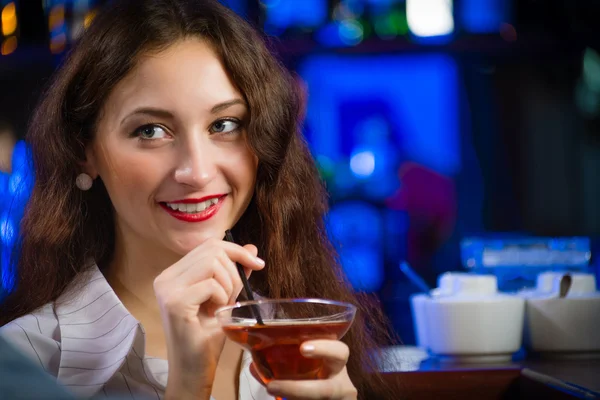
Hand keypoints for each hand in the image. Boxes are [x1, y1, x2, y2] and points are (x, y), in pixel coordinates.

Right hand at [153, 237, 264, 399]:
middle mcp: (165, 278)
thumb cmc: (206, 338)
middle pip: (212, 250)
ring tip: (222, 307)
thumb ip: (235, 273)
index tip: (257, 263)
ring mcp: (167, 289)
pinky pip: (211, 284)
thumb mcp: (225, 299)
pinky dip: (222, 298)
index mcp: (174, 274)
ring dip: (229, 285)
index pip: (209, 245)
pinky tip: (215, 314)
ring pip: (213, 262)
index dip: (236, 250)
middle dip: (234, 271)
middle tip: (232, 297)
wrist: (193, 371)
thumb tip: (251, 248)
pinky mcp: (175, 302)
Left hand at [250, 340, 357, 399]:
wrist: (325, 398)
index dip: (325, 349)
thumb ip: (282, 365)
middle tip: (273, 386)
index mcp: (337, 364)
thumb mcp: (304, 369)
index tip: (303, 348)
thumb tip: (254, 364)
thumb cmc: (314, 378)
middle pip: (328, 390)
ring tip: (271, 390)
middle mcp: (341, 385)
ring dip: (293, 398)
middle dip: (299, 389)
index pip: (340, 352)